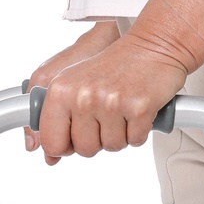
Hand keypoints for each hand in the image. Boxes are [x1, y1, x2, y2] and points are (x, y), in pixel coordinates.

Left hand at [24, 23, 187, 160]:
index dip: (66, 145)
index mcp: (60, 90)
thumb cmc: (114, 66)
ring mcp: (111, 103)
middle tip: (106, 114)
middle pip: (84, 149)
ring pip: (112, 146)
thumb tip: (49, 158)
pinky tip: (137, 109)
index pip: (51, 142)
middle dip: (98, 139)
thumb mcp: (74, 84)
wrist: (153, 46)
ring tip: (123, 108)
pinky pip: (135, 140)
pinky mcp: (138, 108)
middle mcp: (83, 97)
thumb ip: (56, 119)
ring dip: (121, 134)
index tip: (76, 133)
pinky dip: (140, 130)